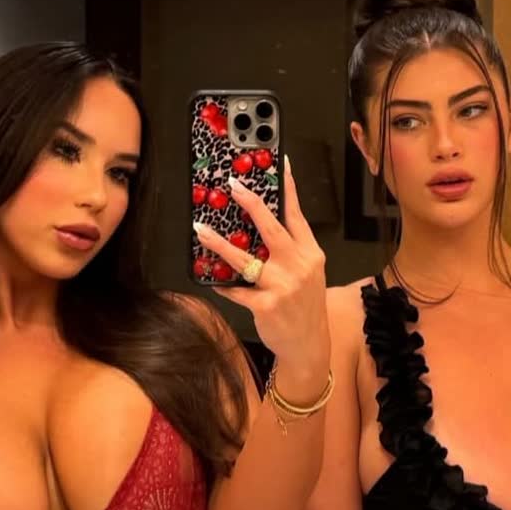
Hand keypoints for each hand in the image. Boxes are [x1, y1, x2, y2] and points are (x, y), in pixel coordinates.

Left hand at [193, 156, 329, 373]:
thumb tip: (265, 229)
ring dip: (219, 243)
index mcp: (310, 254)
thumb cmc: (305, 307)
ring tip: (200, 229)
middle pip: (272, 228)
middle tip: (232, 186)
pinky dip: (223, 284)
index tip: (281, 164)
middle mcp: (298, 266)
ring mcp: (282, 285)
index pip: (297, 215)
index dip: (289, 189)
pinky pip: (237, 289)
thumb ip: (292, 252)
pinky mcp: (266, 305)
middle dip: (252, 204)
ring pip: (245, 259)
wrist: (309, 345)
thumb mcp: (309, 274)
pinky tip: (212, 279)